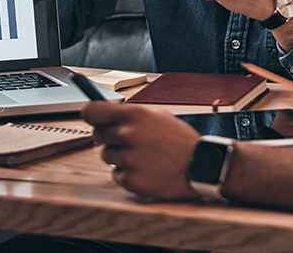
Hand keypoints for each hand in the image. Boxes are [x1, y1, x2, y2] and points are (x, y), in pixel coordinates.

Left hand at [81, 102, 199, 198]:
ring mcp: (129, 159)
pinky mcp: (132, 180)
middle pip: (97, 135)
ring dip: (119, 156)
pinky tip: (146, 170)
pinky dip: (127, 174)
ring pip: (106, 156)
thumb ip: (129, 114)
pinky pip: (116, 175)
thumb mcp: (156, 115)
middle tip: (127, 140)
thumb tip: (104, 113)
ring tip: (142, 156)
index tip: (93, 118)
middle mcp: (127, 134)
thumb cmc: (178, 139)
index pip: (90, 111)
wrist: (202, 166)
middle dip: (108, 137)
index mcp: (132, 114)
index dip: (90, 115)